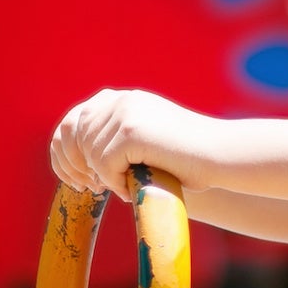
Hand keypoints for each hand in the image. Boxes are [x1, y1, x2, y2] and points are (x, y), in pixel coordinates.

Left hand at [49, 88, 208, 195]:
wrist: (222, 155)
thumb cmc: (186, 158)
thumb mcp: (144, 142)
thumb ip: (114, 140)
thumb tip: (75, 159)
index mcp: (120, 99)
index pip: (70, 123)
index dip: (64, 154)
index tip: (75, 178)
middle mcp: (120, 100)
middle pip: (73, 138)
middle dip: (77, 168)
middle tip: (93, 188)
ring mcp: (126, 112)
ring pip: (89, 154)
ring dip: (103, 177)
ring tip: (125, 187)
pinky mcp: (132, 130)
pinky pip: (104, 164)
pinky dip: (114, 182)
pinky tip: (131, 187)